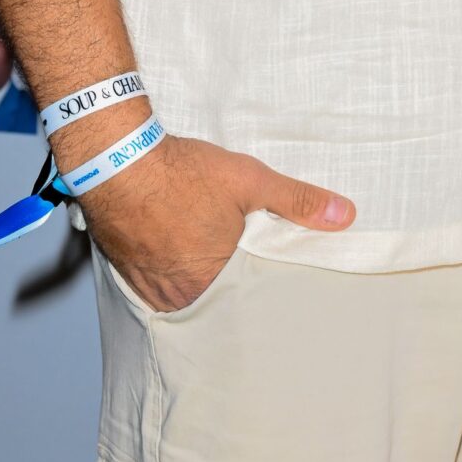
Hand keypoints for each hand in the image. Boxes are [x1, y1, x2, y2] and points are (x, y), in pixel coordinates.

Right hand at [78, 131, 353, 312]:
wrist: (116, 159)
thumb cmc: (182, 172)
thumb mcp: (250, 181)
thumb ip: (298, 201)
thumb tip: (344, 216)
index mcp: (215, 281)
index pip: (247, 301)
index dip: (257, 291)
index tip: (265, 285)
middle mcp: (180, 294)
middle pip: (213, 301)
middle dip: (226, 288)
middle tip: (235, 272)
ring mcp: (149, 286)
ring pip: (182, 296)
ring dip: (195, 283)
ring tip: (204, 260)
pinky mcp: (125, 272)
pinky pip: (154, 286)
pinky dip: (167, 275)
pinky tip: (174, 253)